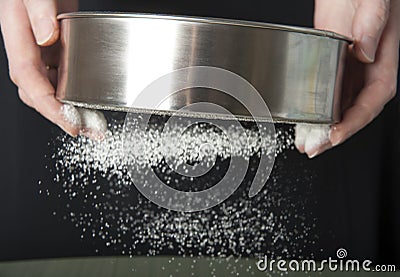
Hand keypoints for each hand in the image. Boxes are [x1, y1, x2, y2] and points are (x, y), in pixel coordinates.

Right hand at [0, 0, 105, 138]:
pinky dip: (74, 95)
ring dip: (71, 111)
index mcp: (18, 41)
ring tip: (94, 124)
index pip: (29, 81)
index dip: (49, 106)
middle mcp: (28, 53)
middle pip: (39, 95)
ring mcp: (41, 56)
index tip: (69, 122)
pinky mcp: (54, 55)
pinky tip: (90, 103)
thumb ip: (39, 11)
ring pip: (51, 91)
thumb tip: (46, 37)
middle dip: (63, 117)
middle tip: (89, 130)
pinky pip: (61, 81)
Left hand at [296, 0, 399, 157]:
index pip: (373, 98)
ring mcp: (348, 66)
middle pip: (355, 109)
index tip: (335, 134)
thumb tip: (365, 53)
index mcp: (383, 58)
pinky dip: (317, 108)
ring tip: (307, 142)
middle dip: (335, 133)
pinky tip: (304, 119)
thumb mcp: (373, 1)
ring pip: (340, 104)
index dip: (354, 120)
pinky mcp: (331, 62)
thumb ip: (372, 24)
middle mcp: (367, 67)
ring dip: (324, 126)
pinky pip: (327, 91)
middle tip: (314, 147)